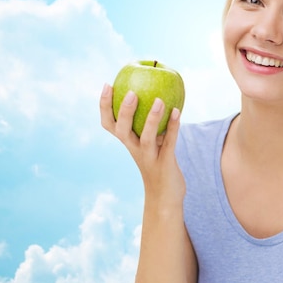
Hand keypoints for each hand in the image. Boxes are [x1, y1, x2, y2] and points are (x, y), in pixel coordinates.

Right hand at [99, 83, 185, 202]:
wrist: (164, 197)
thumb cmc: (157, 163)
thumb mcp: (150, 142)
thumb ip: (150, 122)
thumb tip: (155, 90)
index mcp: (127, 142)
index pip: (109, 124)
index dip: (105, 106)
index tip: (108, 85)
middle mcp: (134, 150)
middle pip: (122, 131)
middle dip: (124, 112)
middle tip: (131, 92)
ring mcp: (149, 158)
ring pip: (146, 138)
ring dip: (152, 119)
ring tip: (160, 100)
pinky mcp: (165, 164)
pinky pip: (169, 143)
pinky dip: (173, 127)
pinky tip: (177, 111)